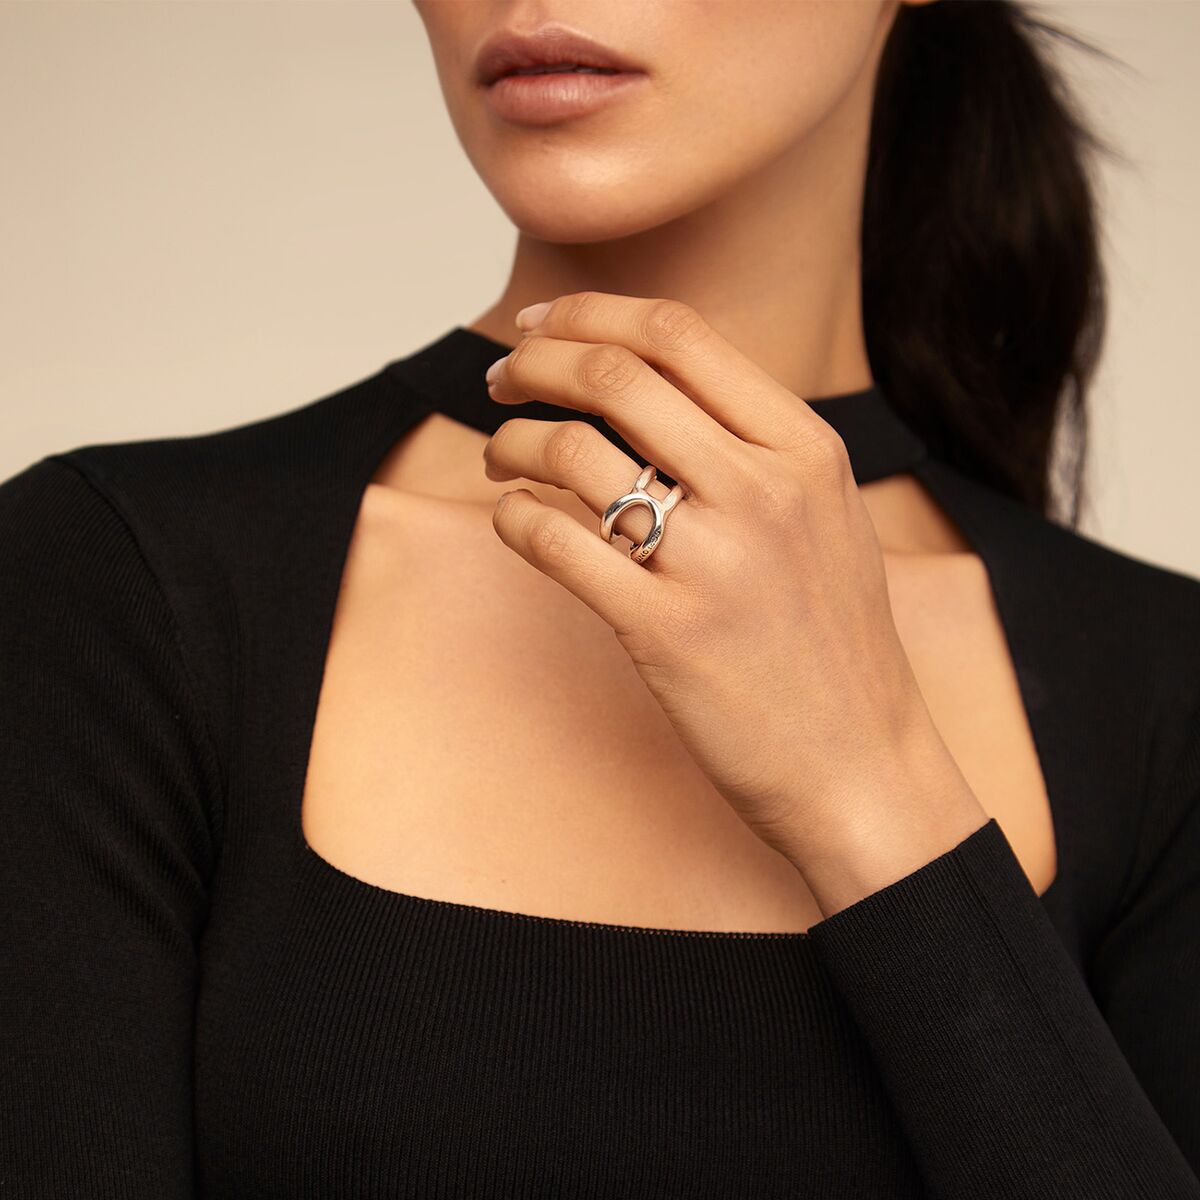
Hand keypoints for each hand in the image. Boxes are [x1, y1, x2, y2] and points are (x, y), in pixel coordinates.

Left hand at [482, 291, 986, 899]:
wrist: (862, 764)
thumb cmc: (834, 642)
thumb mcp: (826, 516)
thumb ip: (754, 445)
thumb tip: (648, 386)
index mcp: (805, 450)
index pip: (678, 334)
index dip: (591, 314)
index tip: (544, 325)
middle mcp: (763, 491)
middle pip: (616, 375)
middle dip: (534, 361)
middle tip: (499, 379)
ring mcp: (714, 562)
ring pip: (572, 452)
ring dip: (511, 442)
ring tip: (499, 459)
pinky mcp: (664, 631)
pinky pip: (554, 542)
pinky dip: (514, 517)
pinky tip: (515, 520)